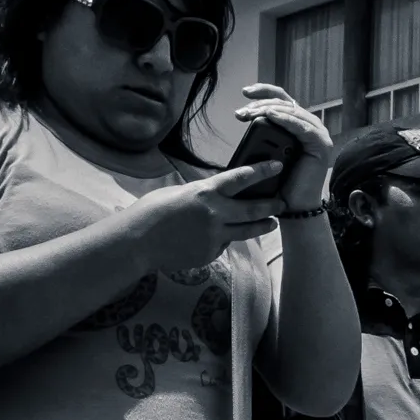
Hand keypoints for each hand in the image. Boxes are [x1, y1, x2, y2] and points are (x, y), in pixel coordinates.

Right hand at [127, 159, 289, 269]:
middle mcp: (214, 214)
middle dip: (271, 206)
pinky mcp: (210, 253)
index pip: (241, 178)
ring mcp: (214, 236)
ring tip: (271, 223)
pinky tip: (214, 236)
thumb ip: (202, 193)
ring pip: (247, 231)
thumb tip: (216, 194)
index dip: (263, 171)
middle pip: (253, 209)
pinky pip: (224, 244)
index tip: (278, 166)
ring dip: (262, 226)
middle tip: (282, 203)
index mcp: (205, 192)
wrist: (137, 241)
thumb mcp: (178, 192)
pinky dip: (224, 239)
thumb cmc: (151, 211)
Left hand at [234, 84, 335, 209]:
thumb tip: (244, 113)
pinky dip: (285, 119)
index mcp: (298, 124)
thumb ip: (264, 131)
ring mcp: (318, 134)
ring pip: (291, 112)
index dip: (264, 91)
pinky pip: (301, 126)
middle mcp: (310, 125)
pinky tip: (270, 115)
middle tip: (241, 112)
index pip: (282, 99)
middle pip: (285, 102)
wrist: (293, 206)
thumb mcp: (268, 150)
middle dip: (260, 104)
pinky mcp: (320, 144)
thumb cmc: (280, 181)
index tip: (244, 92)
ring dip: (269, 110)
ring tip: (250, 113)